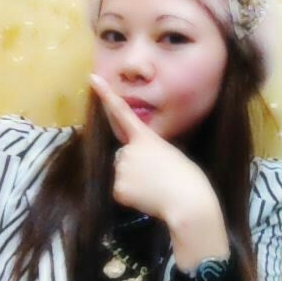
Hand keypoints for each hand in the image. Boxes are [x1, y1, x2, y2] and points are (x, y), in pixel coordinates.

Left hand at [89, 74, 217, 222]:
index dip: (107, 95)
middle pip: (123, 155)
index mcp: (146, 138)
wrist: (188, 202)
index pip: (122, 112)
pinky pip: (120, 190)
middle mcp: (129, 150)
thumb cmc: (187, 178)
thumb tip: (136, 163)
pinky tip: (147, 198)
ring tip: (155, 188)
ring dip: (133, 180)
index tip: (93, 78)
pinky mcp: (117, 188)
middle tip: (157, 176)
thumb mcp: (171, 154)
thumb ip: (150, 151)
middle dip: (134, 165)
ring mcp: (121, 169)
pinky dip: (131, 195)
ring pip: (121, 173)